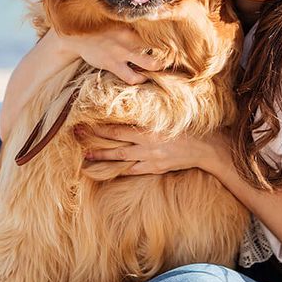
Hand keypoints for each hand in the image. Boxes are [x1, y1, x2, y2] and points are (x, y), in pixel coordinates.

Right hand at [53, 26, 163, 83]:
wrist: (76, 37)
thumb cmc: (100, 27)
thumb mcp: (116, 19)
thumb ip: (132, 22)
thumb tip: (153, 20)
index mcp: (130, 24)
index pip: (155, 30)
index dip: (168, 37)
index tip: (174, 41)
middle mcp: (128, 38)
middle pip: (158, 47)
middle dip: (167, 54)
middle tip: (172, 57)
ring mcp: (120, 53)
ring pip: (148, 65)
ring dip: (156, 68)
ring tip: (159, 68)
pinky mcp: (112, 65)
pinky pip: (131, 77)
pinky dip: (140, 79)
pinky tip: (142, 76)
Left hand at [82, 125, 223, 175]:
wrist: (204, 148)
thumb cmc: (187, 128)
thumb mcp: (167, 118)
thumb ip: (148, 117)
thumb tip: (129, 110)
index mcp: (149, 129)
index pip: (118, 128)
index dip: (100, 126)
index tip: (86, 122)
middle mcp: (147, 144)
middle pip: (114, 142)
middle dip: (94, 139)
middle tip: (76, 135)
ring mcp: (150, 158)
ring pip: (120, 158)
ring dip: (101, 158)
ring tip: (85, 157)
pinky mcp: (155, 168)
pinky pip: (133, 170)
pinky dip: (120, 170)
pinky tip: (107, 171)